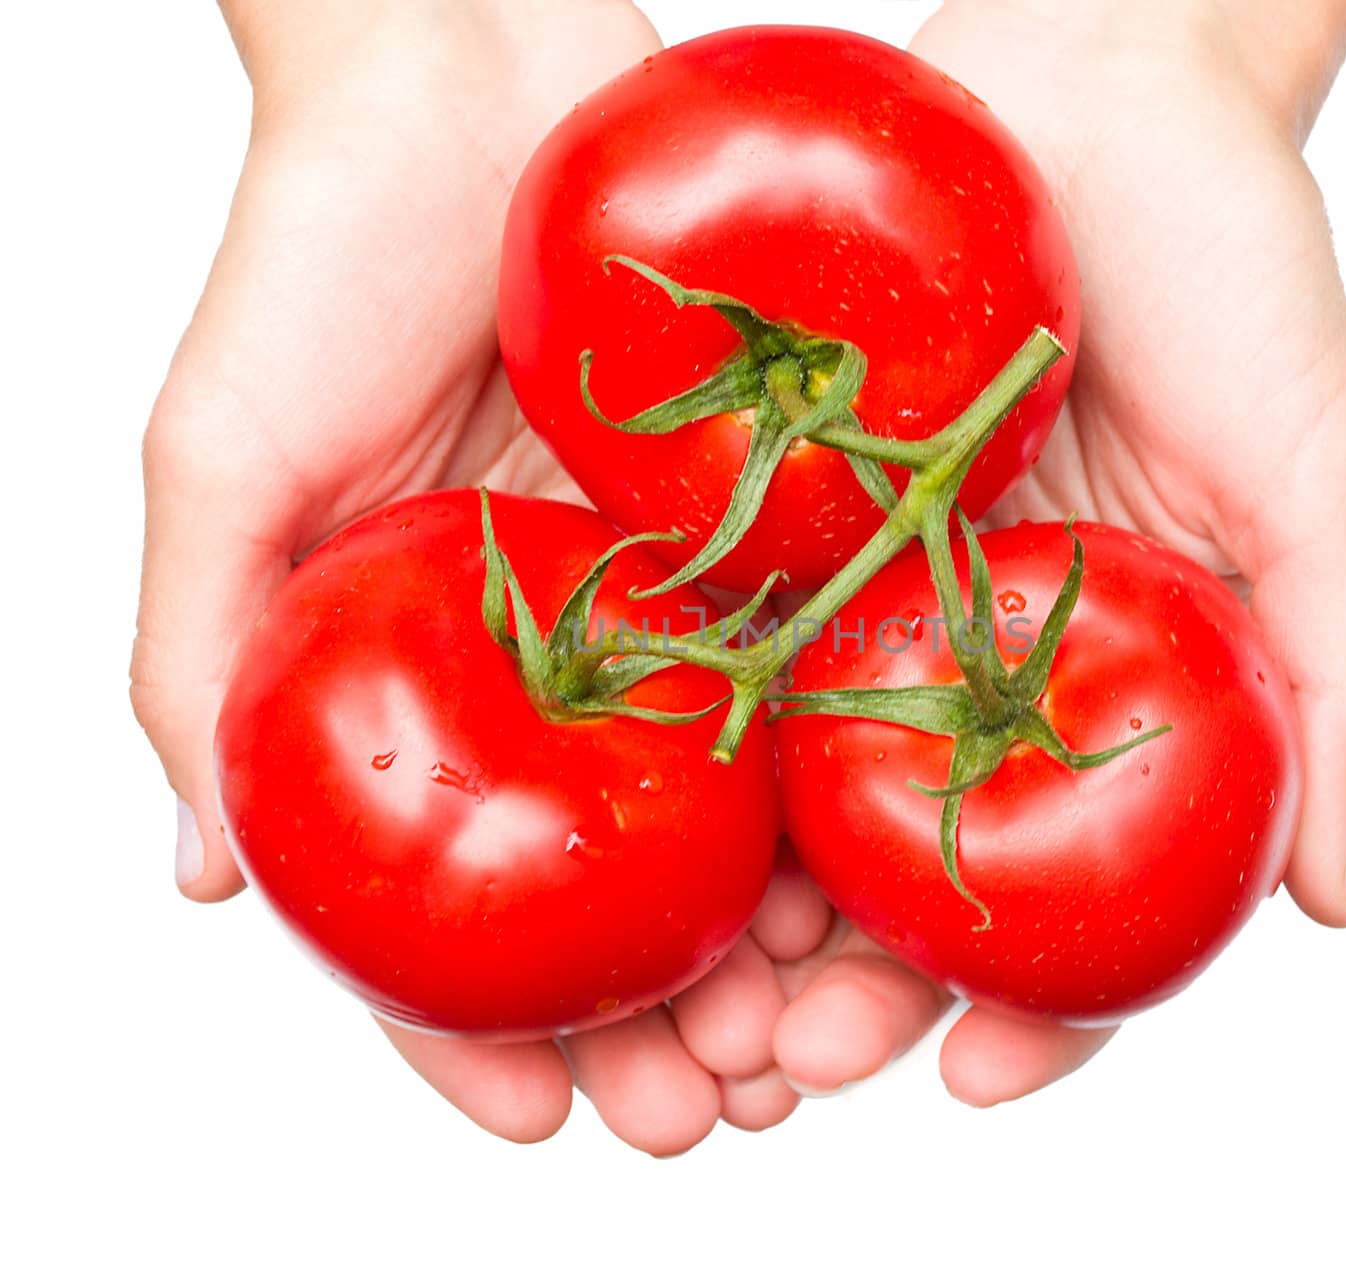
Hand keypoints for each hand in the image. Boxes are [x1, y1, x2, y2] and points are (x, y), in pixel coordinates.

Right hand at [132, 0, 836, 1152]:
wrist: (475, 69)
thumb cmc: (320, 256)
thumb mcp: (221, 468)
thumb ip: (202, 669)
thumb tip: (207, 884)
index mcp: (425, 685)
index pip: (446, 902)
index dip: (476, 1031)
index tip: (533, 1123)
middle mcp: (560, 670)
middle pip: (612, 894)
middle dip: (658, 1025)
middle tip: (712, 1113)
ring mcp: (677, 608)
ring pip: (735, 826)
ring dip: (772, 956)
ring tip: (812, 1046)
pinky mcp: (776, 531)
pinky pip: (821, 685)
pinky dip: (846, 798)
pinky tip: (880, 886)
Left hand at [771, 0, 1345, 1103]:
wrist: (1098, 83)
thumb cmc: (1233, 270)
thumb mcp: (1317, 480)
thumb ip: (1337, 685)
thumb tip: (1341, 900)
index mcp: (1105, 692)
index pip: (1076, 895)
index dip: (1037, 1008)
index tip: (978, 1078)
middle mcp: (974, 668)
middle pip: (904, 876)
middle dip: (848, 994)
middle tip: (786, 1067)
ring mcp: (863, 599)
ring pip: (790, 797)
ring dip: (738, 917)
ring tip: (687, 1003)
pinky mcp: (773, 515)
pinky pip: (715, 641)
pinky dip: (677, 744)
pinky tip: (631, 822)